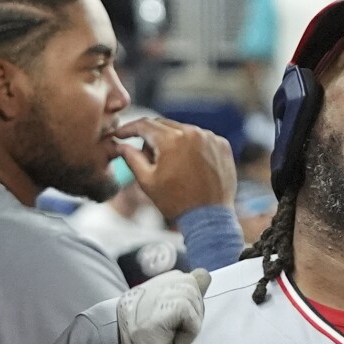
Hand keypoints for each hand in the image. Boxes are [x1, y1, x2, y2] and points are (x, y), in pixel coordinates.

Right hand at [99, 269, 210, 343]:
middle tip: (177, 337)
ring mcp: (136, 310)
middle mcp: (132, 298)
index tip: (177, 328)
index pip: (177, 277)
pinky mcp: (146, 323)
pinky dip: (190, 330)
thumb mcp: (180, 323)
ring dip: (191, 324)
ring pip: (188, 294)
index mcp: (137, 296)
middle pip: (184, 281)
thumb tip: (202, 274)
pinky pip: (186, 310)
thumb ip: (188, 297)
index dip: (189, 302)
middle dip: (193, 311)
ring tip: (174, 342)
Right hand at [115, 118, 235, 222]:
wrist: (210, 218)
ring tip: (172, 166)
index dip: (129, 128)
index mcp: (172, 140)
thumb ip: (132, 158)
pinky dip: (192, 146)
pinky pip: (201, 138)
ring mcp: (210, 138)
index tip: (121, 134)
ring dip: (173, 141)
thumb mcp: (148, 181)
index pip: (144, 125)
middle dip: (151, 137)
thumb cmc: (177, 203)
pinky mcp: (222, 145)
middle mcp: (193, 133)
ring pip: (183, 130)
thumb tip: (120, 144)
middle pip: (164, 125)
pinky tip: (189, 165)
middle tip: (147, 157)